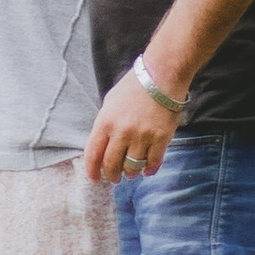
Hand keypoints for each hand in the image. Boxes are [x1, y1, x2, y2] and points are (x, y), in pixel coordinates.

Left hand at [85, 64, 181, 185]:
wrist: (162, 75)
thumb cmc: (134, 86)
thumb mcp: (110, 101)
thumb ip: (105, 124)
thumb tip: (102, 146)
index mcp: (105, 121)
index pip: (93, 154)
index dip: (92, 171)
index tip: (94, 179)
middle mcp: (122, 132)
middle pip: (112, 165)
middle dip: (112, 176)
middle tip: (115, 178)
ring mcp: (142, 136)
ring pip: (132, 167)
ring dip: (131, 173)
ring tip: (131, 172)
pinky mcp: (160, 138)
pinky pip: (153, 162)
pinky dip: (149, 169)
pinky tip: (147, 169)